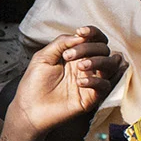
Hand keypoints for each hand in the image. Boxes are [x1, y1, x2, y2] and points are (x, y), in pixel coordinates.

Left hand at [6, 27, 127, 140]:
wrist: (29, 108)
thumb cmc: (34, 83)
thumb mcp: (44, 57)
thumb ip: (61, 43)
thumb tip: (80, 35)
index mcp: (77, 55)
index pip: (95, 39)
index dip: (93, 32)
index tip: (80, 32)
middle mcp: (87, 66)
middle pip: (104, 49)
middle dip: (88, 48)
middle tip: (68, 56)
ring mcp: (91, 81)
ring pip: (111, 65)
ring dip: (98, 61)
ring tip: (80, 67)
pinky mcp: (91, 98)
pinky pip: (105, 85)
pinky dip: (95, 81)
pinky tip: (79, 83)